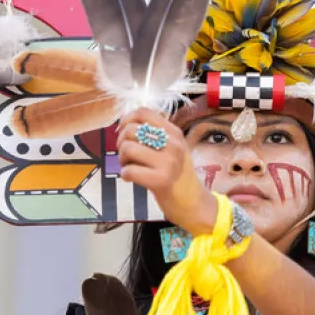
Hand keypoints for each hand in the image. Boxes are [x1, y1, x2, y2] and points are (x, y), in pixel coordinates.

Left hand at [118, 109, 214, 234]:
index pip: (143, 112)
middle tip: (127, 156)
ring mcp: (168, 162)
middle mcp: (173, 144)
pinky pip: (128, 171)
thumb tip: (124, 124)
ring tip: (130, 167)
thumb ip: (154, 135)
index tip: (123, 131)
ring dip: (122, 160)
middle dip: (121, 143)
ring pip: (128, 149)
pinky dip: (125, 175)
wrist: (193, 202)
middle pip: (131, 130)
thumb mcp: (172, 148)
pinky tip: (132, 178)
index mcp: (174, 132)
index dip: (127, 119)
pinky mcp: (160, 180)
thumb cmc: (176, 174)